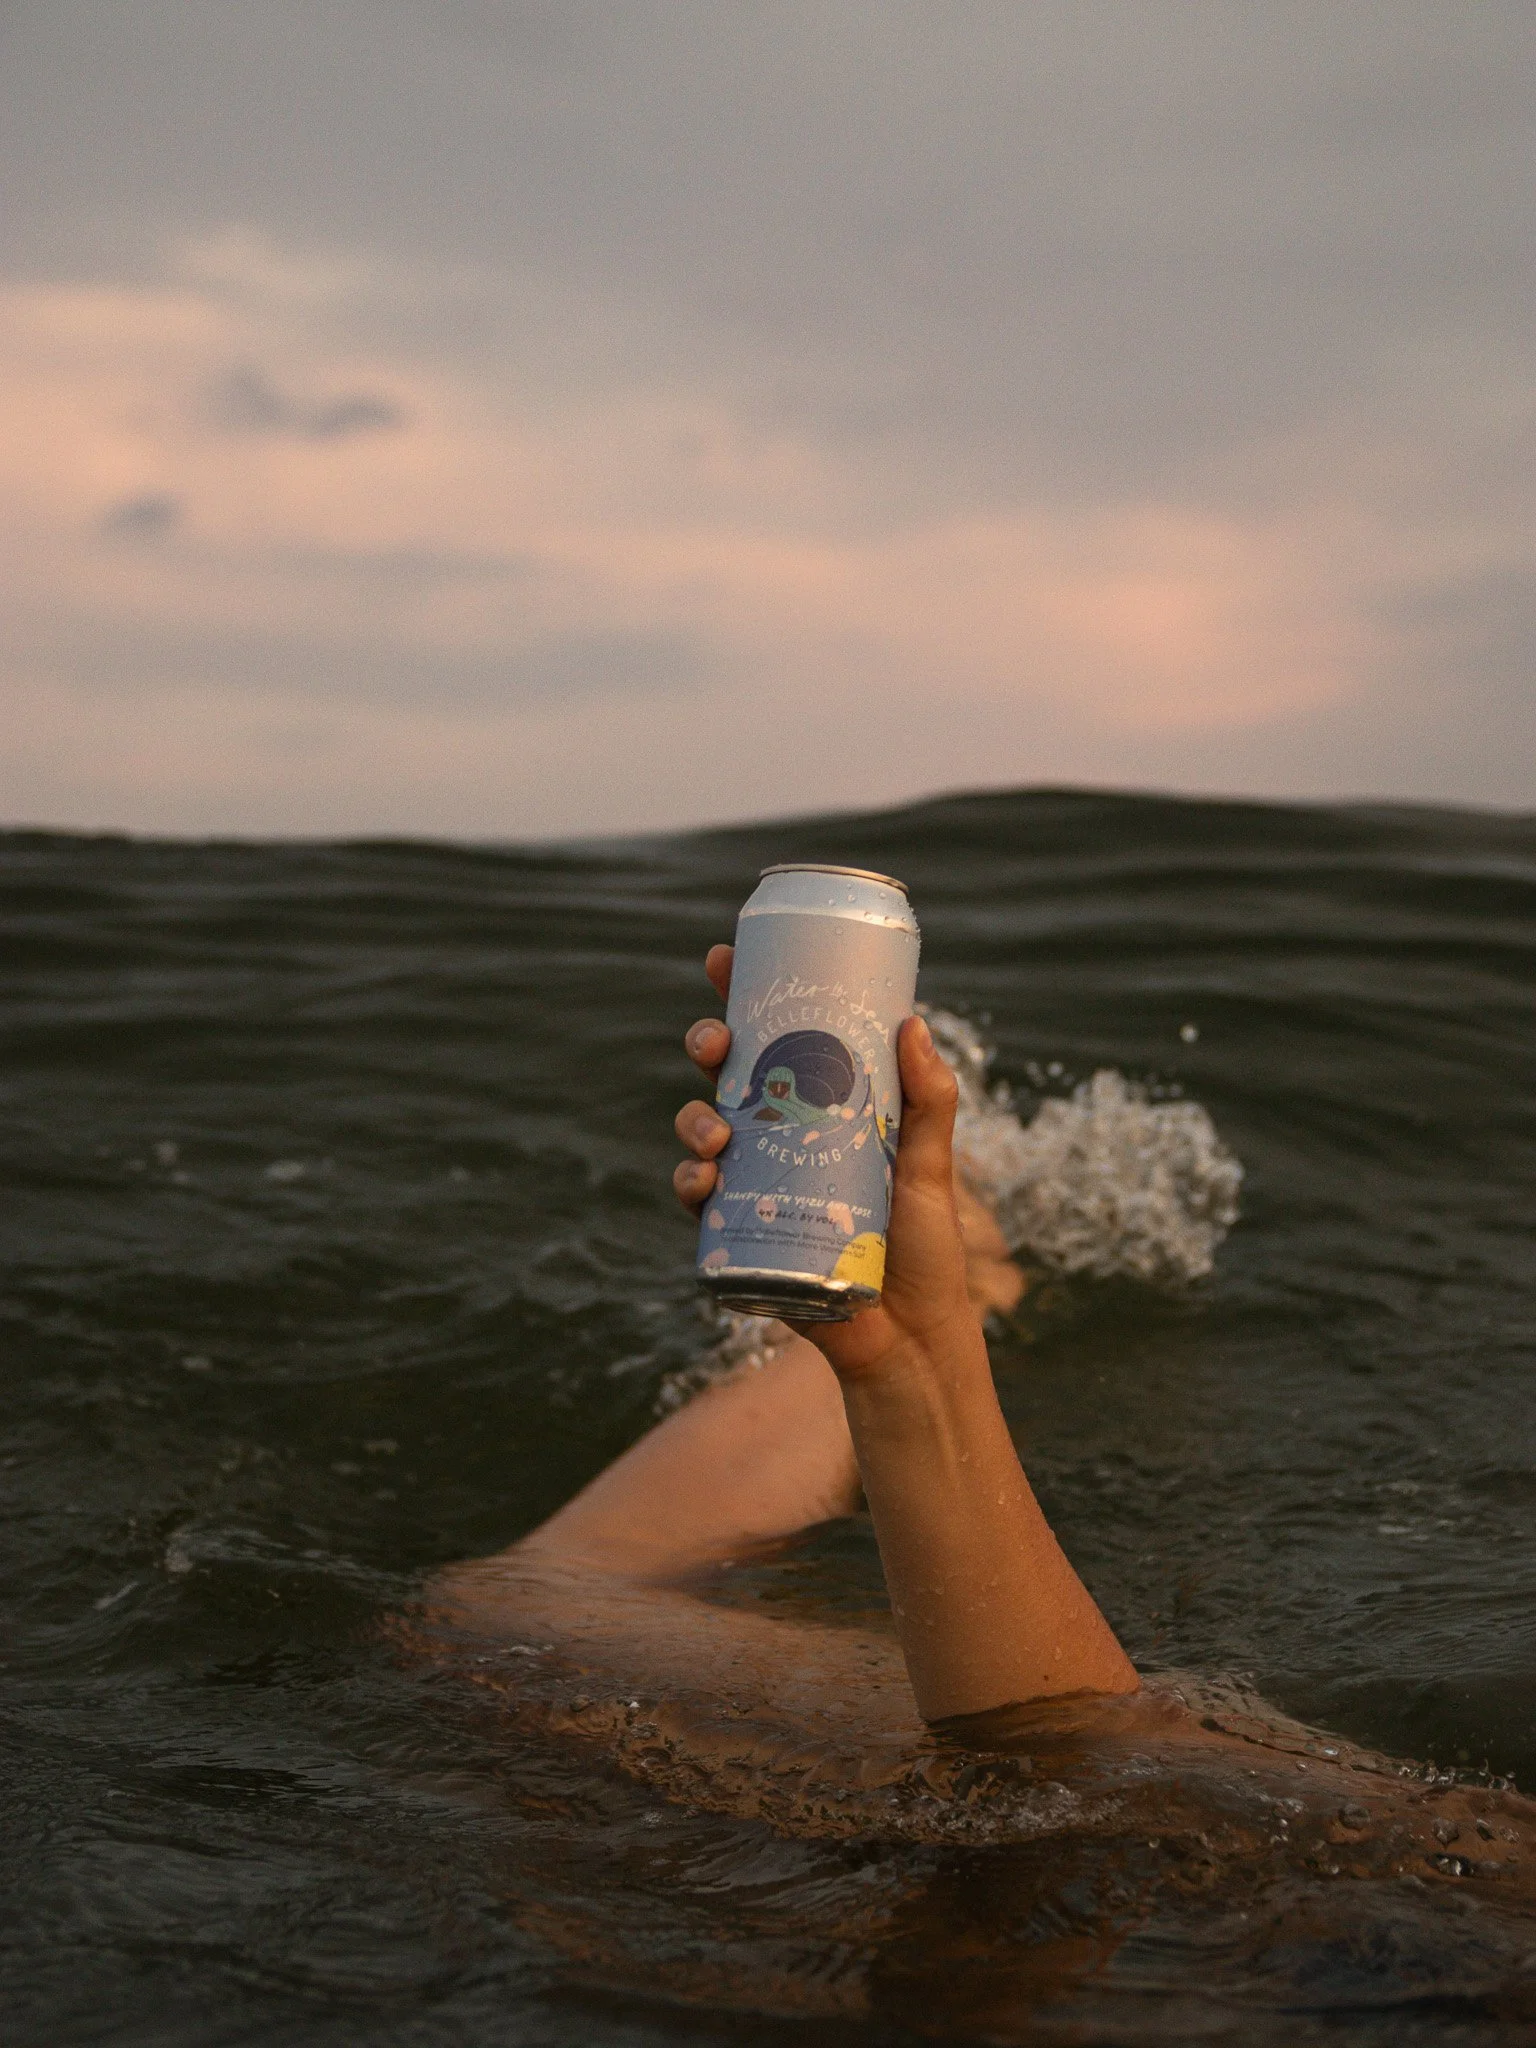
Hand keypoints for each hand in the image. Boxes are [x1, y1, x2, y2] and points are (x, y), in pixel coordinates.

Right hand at [672, 946, 979, 1387]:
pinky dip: (691, 1181)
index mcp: (826, 1108)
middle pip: (729, 1074)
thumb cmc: (926, 1249)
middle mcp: (784, 1138)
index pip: (779, 1038)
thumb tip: (913, 1023)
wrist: (907, 1338)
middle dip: (708, 1046)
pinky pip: (698, 1198)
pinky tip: (704, 1179)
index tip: (723, 960)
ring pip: (703, 1129)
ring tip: (719, 1131)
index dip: (744, 996)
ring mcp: (757, 1182)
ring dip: (694, 1117)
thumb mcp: (934, 1168)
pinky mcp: (739, 1232)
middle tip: (715, 1043)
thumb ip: (931, 1101)